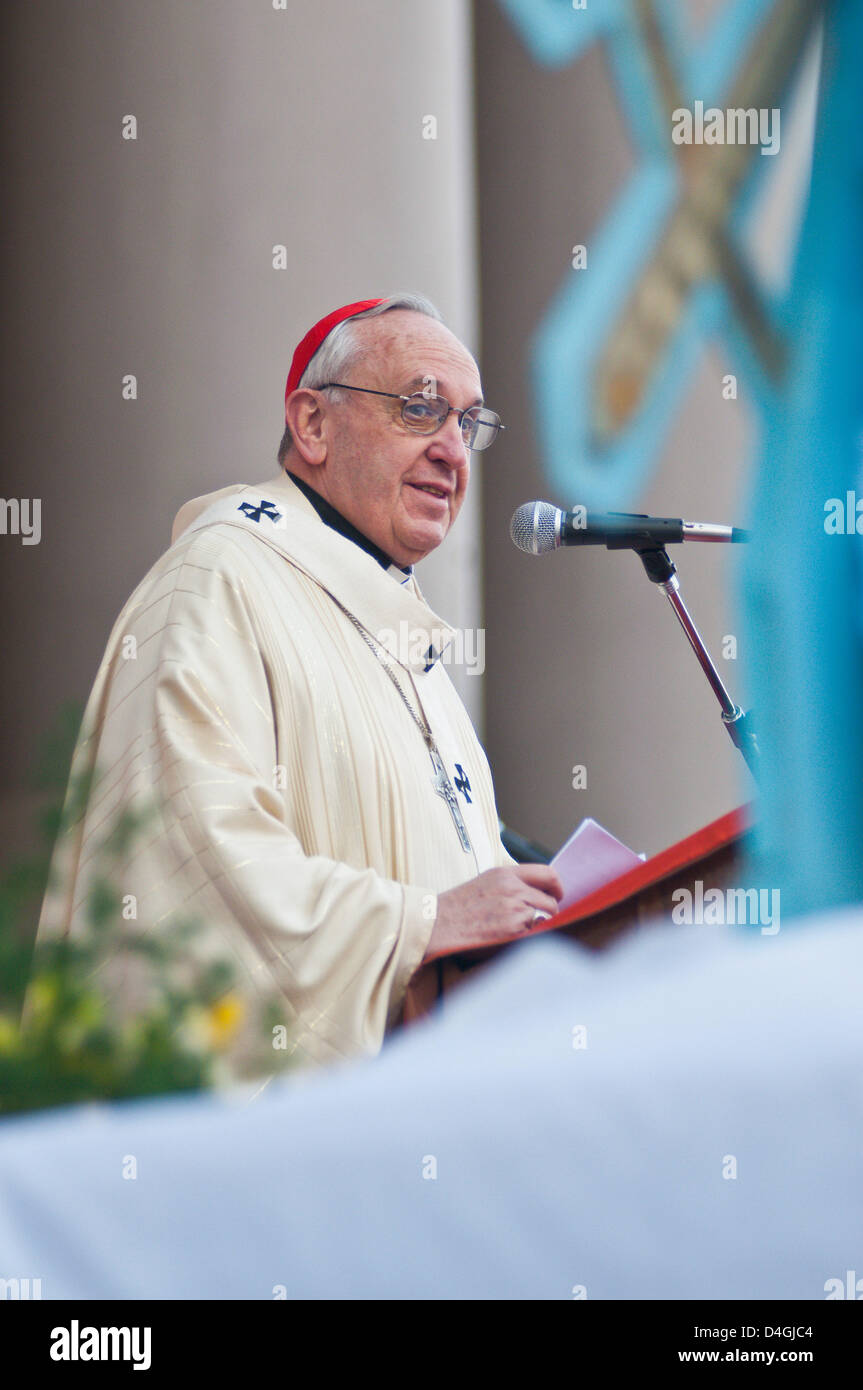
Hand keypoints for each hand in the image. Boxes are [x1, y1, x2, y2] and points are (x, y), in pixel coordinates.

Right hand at [422, 864, 563, 961]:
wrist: (436, 924)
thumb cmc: (456, 908)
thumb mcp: (484, 883)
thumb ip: (509, 885)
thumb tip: (534, 895)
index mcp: (504, 873)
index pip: (546, 873)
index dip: (556, 887)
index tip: (556, 895)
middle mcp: (512, 887)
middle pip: (550, 899)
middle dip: (549, 911)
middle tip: (541, 919)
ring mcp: (514, 907)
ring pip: (545, 917)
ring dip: (538, 925)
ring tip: (519, 930)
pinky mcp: (513, 928)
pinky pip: (534, 932)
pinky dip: (529, 936)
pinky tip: (511, 938)